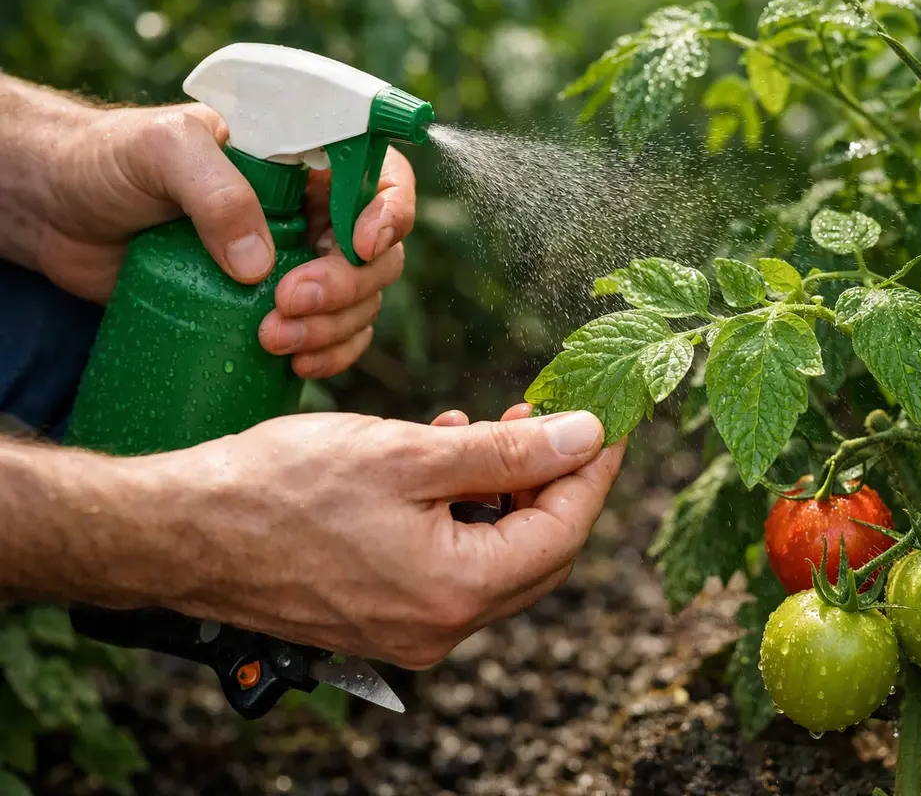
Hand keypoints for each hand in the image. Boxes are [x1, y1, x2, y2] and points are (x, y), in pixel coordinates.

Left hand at [43, 103, 412, 377]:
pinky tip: (296, 365)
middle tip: (288, 303)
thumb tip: (262, 267)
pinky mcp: (273, 309)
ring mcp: (296, 264)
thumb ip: (217, 192)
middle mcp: (312, 213)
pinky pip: (330, 337)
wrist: (59, 213)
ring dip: (334, 329)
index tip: (360, 246)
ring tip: (276, 341)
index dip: (390, 214)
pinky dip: (328, 355)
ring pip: (359, 304)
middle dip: (346, 287)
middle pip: (377, 256)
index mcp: (303, 161)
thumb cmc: (109, 161)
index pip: (380, 179)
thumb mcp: (161, 151)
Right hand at [128, 409, 624, 667]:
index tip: (608, 420)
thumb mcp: (408, 454)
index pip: (564, 531)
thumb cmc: (282, 487)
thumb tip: (585, 438)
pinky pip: (452, 566)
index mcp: (458, 591)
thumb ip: (507, 453)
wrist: (182, 530)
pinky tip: (447, 461)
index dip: (594, 471)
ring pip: (496, 557)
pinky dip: (464, 513)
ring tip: (496, 428)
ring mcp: (412, 630)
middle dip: (555, 482)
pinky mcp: (384, 617)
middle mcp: (443, 628)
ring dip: (507, 492)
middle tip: (553, 420)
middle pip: (539, 551)